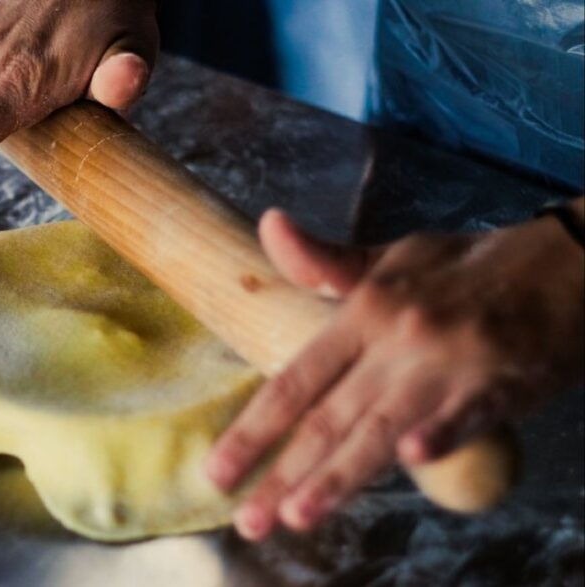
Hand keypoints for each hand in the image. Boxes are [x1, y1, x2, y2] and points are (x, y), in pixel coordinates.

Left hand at [206, 207, 583, 540]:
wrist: (559, 264)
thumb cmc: (463, 267)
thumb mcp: (389, 258)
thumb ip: (324, 261)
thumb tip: (269, 224)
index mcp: (365, 310)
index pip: (297, 379)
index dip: (254, 427)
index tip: (219, 470)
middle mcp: (397, 338)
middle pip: (330, 416)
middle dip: (284, 472)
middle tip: (247, 519)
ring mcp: (447, 361)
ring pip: (383, 427)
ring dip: (340, 475)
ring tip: (297, 515)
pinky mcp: (500, 381)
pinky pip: (465, 413)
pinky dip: (441, 434)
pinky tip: (412, 459)